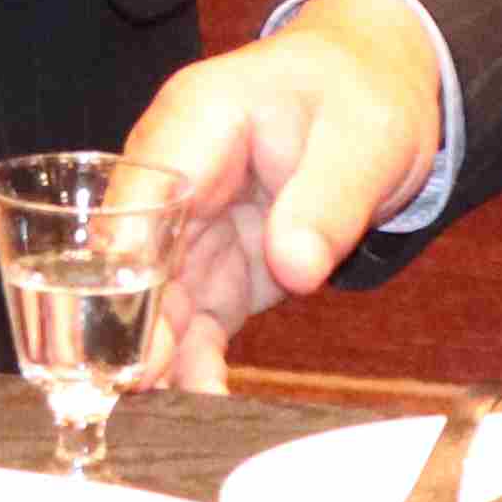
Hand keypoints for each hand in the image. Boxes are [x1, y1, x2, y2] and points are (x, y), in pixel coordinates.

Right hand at [120, 0, 443, 389]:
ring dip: (158, 355)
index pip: (143, 193)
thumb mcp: (364, 136)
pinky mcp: (221, 263)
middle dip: (130, 324)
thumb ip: (327, 201)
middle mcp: (180, 174)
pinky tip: (204, 402)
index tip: (125, 325)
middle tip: (136, 387)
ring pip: (159, 295)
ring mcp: (195, 223)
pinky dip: (197, 360)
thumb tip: (295, 268)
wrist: (376, 89)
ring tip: (165, 413)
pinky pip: (197, 317)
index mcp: (198, 119)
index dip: (125, 261)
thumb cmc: (360, 93)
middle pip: (136, 254)